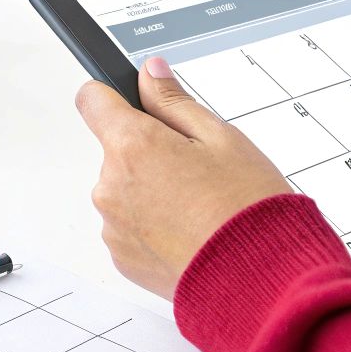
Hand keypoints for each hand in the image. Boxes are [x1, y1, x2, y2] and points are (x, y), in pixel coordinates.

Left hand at [76, 58, 291, 297]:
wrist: (258, 278)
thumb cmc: (245, 207)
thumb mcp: (221, 136)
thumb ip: (174, 101)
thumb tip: (149, 73)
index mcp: (132, 146)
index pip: (92, 101)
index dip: (112, 97)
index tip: (132, 104)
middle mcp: (111, 186)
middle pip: (116, 153)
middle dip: (149, 154)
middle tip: (197, 170)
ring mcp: (113, 227)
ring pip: (125, 192)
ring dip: (151, 193)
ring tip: (199, 207)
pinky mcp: (122, 259)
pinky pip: (131, 229)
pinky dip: (154, 228)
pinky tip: (191, 233)